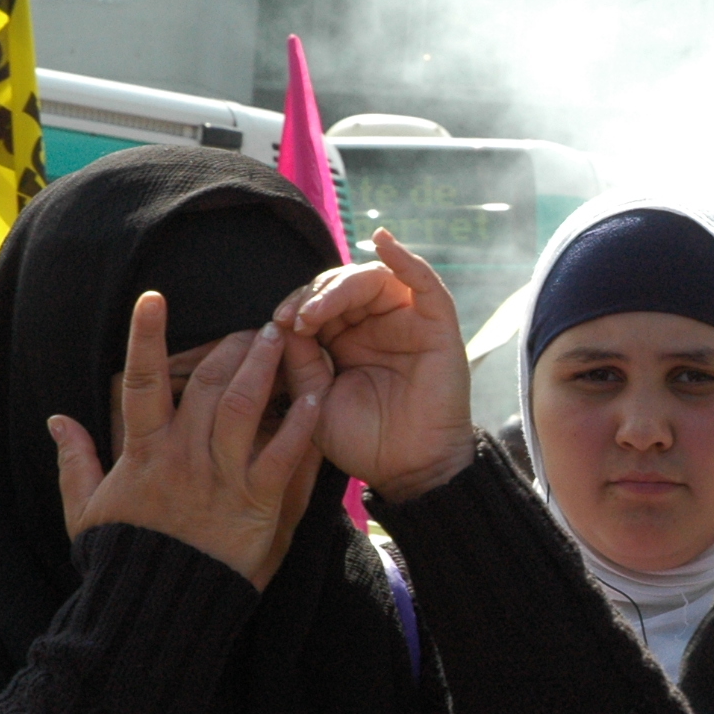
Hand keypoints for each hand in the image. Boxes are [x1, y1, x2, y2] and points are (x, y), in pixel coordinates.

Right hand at [49, 292, 321, 590]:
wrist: (155, 615)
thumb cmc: (123, 561)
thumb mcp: (85, 510)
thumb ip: (74, 460)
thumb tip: (56, 418)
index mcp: (142, 453)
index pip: (139, 382)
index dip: (145, 337)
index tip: (152, 297)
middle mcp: (182, 457)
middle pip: (204, 383)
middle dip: (228, 346)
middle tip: (252, 323)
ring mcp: (221, 479)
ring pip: (243, 406)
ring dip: (263, 366)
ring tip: (280, 335)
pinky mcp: (258, 505)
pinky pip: (284, 455)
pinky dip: (301, 423)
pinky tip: (316, 394)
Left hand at [280, 229, 476, 501]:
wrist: (408, 471)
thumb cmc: (363, 442)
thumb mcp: (314, 399)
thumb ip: (299, 360)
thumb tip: (280, 323)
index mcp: (347, 340)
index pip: (319, 302)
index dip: (296, 303)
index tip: (276, 322)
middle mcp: (377, 325)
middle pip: (344, 284)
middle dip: (314, 293)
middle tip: (296, 317)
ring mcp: (408, 323)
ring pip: (374, 278)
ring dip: (341, 285)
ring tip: (318, 309)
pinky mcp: (437, 326)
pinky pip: (425, 282)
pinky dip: (406, 258)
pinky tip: (384, 242)